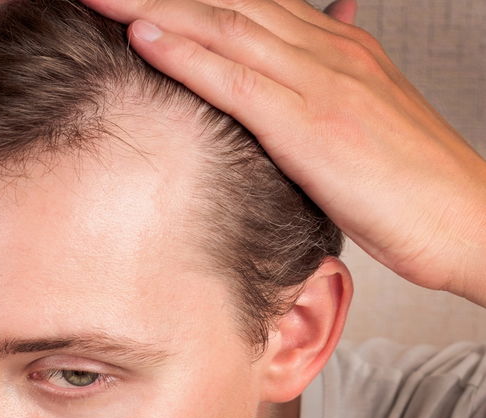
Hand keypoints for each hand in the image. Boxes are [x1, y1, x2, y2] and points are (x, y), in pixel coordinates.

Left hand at [79, 0, 485, 304]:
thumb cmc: (411, 179)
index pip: (247, 3)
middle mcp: (325, 50)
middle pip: (225, 2)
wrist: (468, 218)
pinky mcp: (314, 126)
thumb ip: (321, 84)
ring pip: (222, 28)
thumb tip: (291, 61)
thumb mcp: (362, 116)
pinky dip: (186, 56)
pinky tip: (143, 36)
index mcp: (334, 47)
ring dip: (153, 6)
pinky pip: (237, 81)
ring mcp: (320, 82)